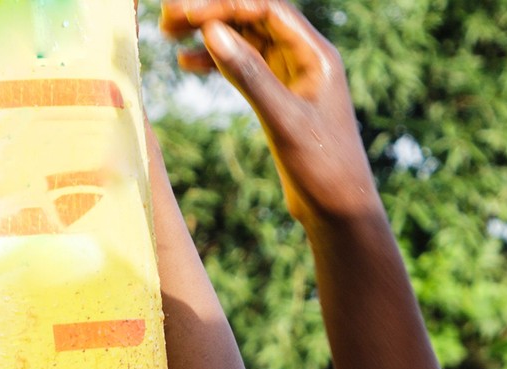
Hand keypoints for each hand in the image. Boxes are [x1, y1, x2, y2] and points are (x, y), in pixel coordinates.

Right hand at [161, 0, 380, 226]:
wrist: (338, 210)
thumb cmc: (324, 167)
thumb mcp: (284, 120)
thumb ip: (249, 75)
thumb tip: (212, 31)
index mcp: (315, 54)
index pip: (264, 9)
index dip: (224, 5)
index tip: (187, 13)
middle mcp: (304, 58)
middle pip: (251, 18)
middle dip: (211, 14)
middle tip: (168, 16)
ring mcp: (290, 77)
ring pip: (244, 41)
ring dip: (209, 34)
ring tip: (169, 34)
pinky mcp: (278, 98)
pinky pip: (243, 67)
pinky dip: (216, 62)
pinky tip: (186, 62)